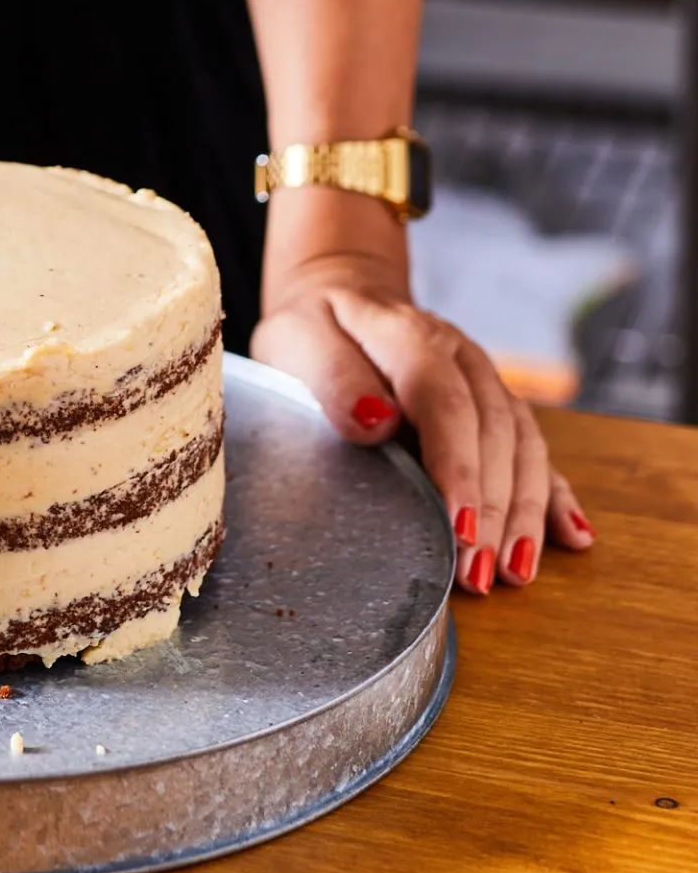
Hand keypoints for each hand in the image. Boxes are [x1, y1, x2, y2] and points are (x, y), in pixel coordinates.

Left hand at [252, 236, 596, 594]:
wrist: (341, 298)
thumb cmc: (315, 333)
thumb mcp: (299, 341)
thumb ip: (333, 378)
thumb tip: (376, 421)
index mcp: (410, 335)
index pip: (444, 403)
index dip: (457, 468)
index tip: (459, 527)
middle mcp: (459, 355)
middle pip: (493, 432)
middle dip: (492, 508)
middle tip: (478, 574)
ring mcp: (485, 379)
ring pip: (523, 445)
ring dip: (524, 512)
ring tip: (515, 573)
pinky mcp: (496, 403)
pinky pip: (535, 448)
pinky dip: (555, 493)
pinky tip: (574, 536)